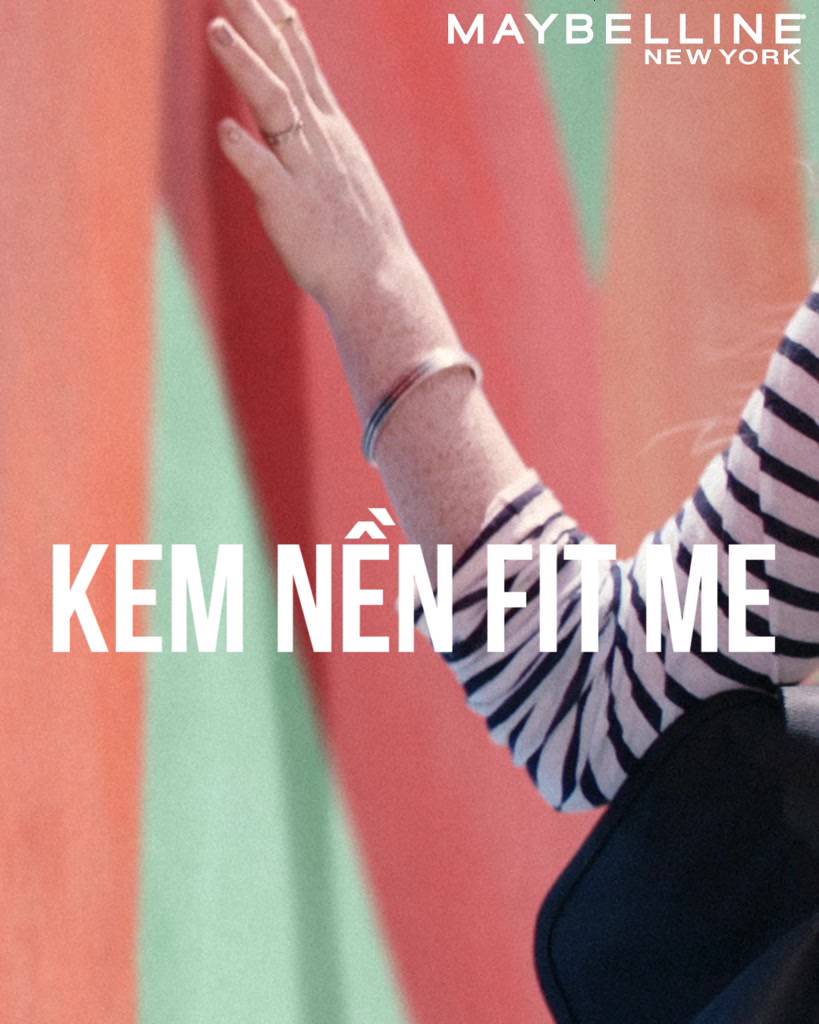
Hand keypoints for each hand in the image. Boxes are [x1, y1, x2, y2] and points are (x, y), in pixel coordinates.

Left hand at [208, 1, 412, 312]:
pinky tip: (225, 130)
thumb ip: (317, 142)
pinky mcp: (292, 209)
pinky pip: (268, 176)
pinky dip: (247, 152)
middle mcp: (319, 141)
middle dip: (256, 20)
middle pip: (283, 68)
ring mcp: (307, 171)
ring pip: (275, 108)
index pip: (301, 64)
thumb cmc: (358, 235)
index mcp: (330, 132)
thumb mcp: (342, 173)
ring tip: (216, 29)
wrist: (378, 281)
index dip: (277, 22)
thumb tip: (300, 121)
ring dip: (246, 67)